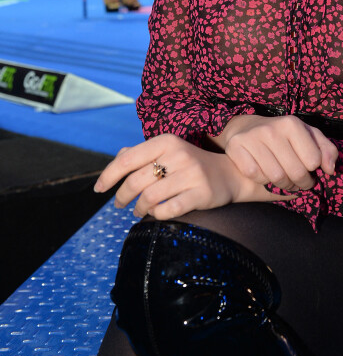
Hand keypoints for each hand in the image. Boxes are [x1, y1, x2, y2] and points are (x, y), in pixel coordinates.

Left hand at [94, 133, 257, 218]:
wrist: (229, 173)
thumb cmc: (191, 164)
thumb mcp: (169, 151)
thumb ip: (143, 153)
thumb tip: (117, 158)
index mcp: (166, 141)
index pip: (127, 158)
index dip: (109, 175)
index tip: (99, 189)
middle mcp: (179, 154)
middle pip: (136, 181)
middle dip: (122, 196)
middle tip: (119, 204)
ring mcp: (191, 174)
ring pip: (150, 197)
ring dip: (138, 208)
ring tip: (138, 211)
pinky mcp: (201, 193)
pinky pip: (168, 210)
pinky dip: (156, 215)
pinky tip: (156, 214)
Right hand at [215, 114, 337, 190]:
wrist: (246, 127)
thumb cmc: (283, 136)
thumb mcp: (308, 136)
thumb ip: (326, 150)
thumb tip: (330, 170)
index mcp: (292, 123)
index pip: (313, 161)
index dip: (313, 171)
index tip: (308, 170)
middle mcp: (272, 129)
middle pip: (296, 172)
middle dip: (300, 183)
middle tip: (298, 182)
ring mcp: (252, 137)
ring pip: (276, 177)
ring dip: (283, 185)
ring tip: (284, 180)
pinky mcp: (236, 147)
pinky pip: (256, 176)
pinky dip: (262, 180)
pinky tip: (264, 173)